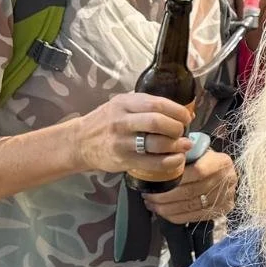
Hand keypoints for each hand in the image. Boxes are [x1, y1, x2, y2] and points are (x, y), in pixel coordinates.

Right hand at [70, 92, 194, 177]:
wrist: (79, 142)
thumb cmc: (107, 121)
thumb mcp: (123, 105)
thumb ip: (148, 105)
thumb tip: (186, 111)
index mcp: (125, 103)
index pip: (157, 103)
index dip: (177, 111)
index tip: (186, 117)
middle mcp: (122, 121)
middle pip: (157, 122)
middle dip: (177, 128)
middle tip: (182, 132)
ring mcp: (121, 142)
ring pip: (156, 143)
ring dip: (176, 145)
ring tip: (183, 145)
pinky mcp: (123, 160)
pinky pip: (152, 163)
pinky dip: (170, 162)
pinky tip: (176, 159)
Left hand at [142, 149, 236, 223]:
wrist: (227, 175)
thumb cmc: (207, 161)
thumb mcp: (200, 152)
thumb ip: (185, 155)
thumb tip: (161, 158)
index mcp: (221, 163)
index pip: (197, 172)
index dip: (175, 178)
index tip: (155, 180)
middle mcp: (227, 181)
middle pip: (190, 192)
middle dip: (164, 196)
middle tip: (147, 194)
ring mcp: (225, 198)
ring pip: (189, 207)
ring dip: (166, 208)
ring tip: (151, 203)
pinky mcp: (220, 211)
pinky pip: (193, 217)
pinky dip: (174, 216)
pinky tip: (162, 212)